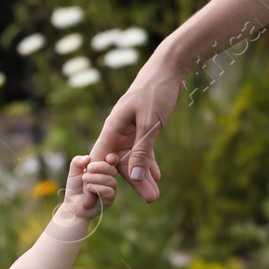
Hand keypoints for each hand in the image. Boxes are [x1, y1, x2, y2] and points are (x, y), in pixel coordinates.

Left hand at [61, 154, 117, 221]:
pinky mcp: (109, 199)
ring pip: (110, 180)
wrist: (72, 206)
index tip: (107, 157)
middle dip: (100, 167)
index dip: (112, 158)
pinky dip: (98, 188)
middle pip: (112, 169)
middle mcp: (109, 178)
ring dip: (96, 178)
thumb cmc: (75, 189)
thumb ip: (77, 162)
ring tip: (85, 179)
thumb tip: (87, 157)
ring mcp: (111, 189)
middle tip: (88, 169)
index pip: (113, 160)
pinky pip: (108, 191)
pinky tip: (89, 188)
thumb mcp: (73, 173)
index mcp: (103, 170)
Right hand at [87, 52, 182, 202]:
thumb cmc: (156, 90)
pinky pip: (143, 150)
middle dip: (134, 182)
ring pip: (133, 159)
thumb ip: (143, 150)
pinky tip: (157, 176)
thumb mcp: (150, 123)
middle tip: (151, 199)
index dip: (100, 180)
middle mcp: (117, 132)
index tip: (101, 200)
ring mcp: (130, 130)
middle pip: (120, 164)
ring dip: (144, 175)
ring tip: (156, 194)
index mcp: (112, 128)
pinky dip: (149, 162)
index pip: (100, 160)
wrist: (169, 68)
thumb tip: (136, 176)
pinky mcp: (142, 128)